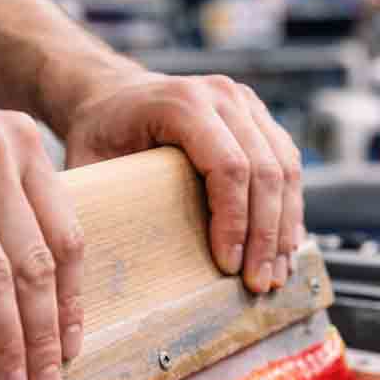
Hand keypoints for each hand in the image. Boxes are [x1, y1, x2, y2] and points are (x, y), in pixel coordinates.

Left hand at [62, 69, 303, 294]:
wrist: (115, 96)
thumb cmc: (101, 133)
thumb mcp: (89, 162)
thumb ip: (103, 201)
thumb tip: (107, 260)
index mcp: (182, 102)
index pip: (228, 167)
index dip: (234, 222)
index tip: (228, 266)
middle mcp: (222, 96)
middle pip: (266, 171)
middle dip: (265, 235)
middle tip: (258, 283)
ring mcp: (247, 104)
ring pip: (286, 170)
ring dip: (285, 228)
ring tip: (275, 274)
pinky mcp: (261, 120)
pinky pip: (289, 166)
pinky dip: (290, 211)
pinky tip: (284, 248)